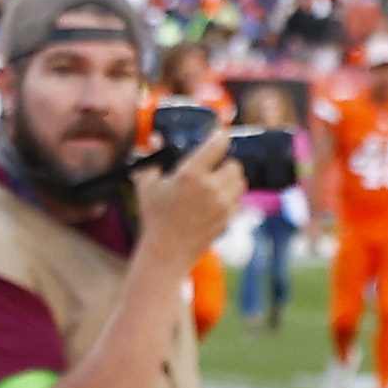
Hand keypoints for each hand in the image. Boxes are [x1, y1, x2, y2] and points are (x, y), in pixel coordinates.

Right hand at [132, 126, 245, 263]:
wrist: (166, 252)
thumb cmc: (154, 218)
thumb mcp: (146, 185)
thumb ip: (152, 159)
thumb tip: (156, 139)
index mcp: (191, 174)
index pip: (218, 145)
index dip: (221, 137)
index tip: (219, 135)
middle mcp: (211, 188)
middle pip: (234, 164)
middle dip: (225, 163)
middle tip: (214, 166)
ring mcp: (222, 205)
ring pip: (240, 182)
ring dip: (232, 179)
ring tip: (218, 182)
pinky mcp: (228, 219)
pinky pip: (239, 200)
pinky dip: (232, 197)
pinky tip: (217, 199)